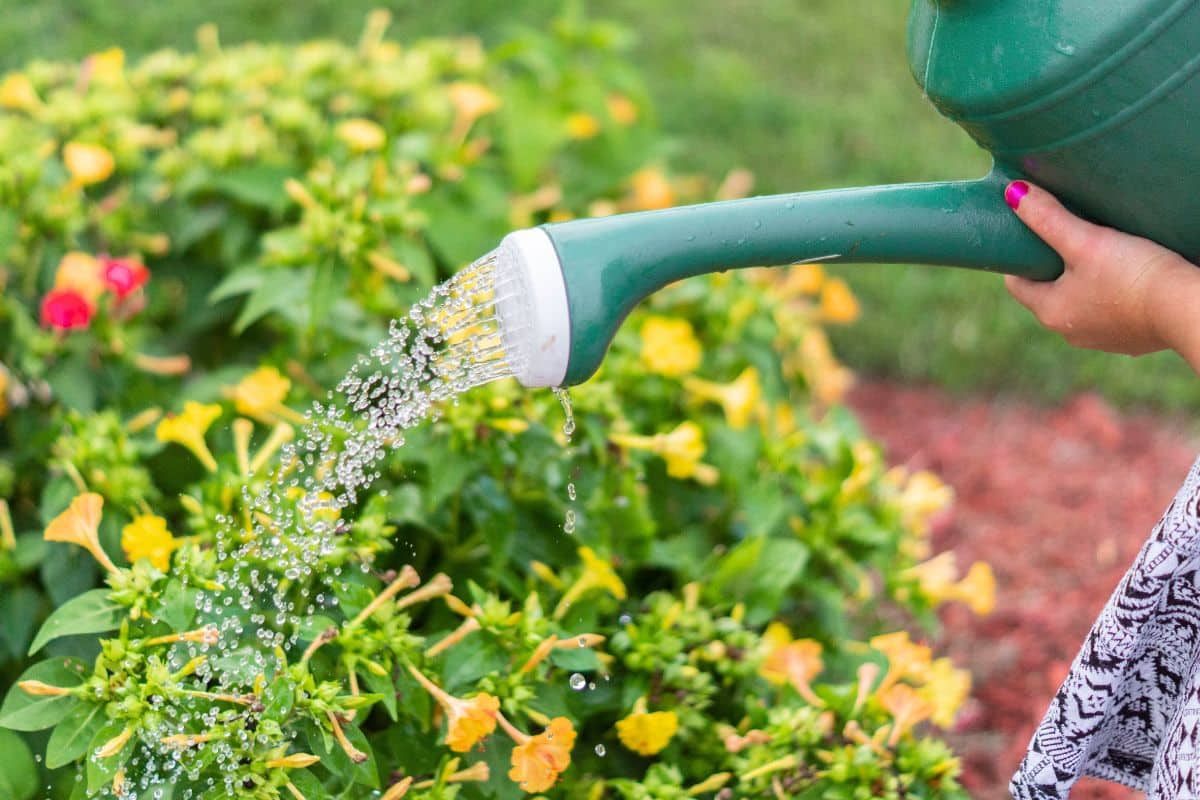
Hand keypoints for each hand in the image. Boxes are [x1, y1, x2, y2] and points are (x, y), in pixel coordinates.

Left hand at [1002, 180, 1199, 357]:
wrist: (1187, 309)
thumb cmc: (1133, 275)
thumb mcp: (1086, 241)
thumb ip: (1049, 218)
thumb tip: (1013, 192)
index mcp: (1050, 313)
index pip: (1018, 284)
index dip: (1020, 258)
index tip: (1030, 237)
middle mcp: (1070, 333)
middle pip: (1048, 293)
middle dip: (1052, 267)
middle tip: (1065, 237)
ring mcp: (1101, 339)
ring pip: (1079, 303)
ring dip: (1083, 282)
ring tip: (1096, 254)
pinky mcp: (1129, 339)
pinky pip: (1110, 313)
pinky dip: (1110, 295)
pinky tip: (1125, 276)